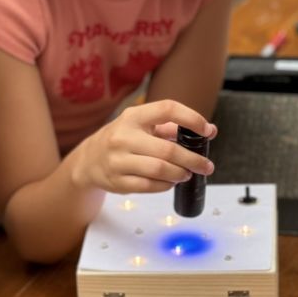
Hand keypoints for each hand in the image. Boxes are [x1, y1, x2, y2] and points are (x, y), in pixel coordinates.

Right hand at [71, 99, 215, 193]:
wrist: (88, 160)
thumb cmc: (123, 139)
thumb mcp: (140, 125)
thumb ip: (170, 127)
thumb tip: (209, 130)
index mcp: (133, 116)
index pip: (168, 109)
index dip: (192, 119)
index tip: (208, 131)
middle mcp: (124, 137)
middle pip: (168, 150)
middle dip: (193, 159)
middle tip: (206, 166)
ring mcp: (118, 160)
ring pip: (160, 170)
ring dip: (180, 174)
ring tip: (188, 174)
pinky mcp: (117, 182)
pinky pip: (149, 186)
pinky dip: (166, 185)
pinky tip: (171, 182)